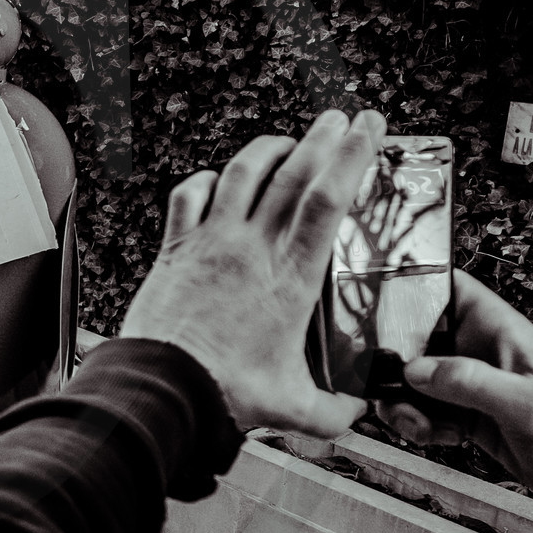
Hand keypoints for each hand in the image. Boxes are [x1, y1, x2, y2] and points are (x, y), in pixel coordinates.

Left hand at [119, 109, 384, 435]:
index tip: (369, 128)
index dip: (353, 156)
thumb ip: (332, 410)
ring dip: (268, 149)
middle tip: (341, 118)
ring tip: (287, 140)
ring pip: (242, 174)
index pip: (328, 199)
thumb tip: (354, 414)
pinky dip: (204, 180)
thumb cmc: (225, 392)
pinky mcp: (175, 248)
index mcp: (291, 276)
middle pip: (293, 174)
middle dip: (323, 138)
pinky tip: (213, 179)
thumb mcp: (294, 406)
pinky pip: (188, 196)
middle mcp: (252, 248)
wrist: (163, 387)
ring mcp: (210, 242)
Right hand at [378, 269, 532, 520]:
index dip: (413, 286)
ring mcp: (471, 383)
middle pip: (416, 337)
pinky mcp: (466, 413)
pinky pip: (423, 409)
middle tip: (391, 386)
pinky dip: (418, 424)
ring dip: (403, 401)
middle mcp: (480, 352)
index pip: (449, 287)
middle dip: (394, 361)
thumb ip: (470, 381)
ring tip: (420, 423)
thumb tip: (417, 369)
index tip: (381, 305)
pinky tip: (437, 436)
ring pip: (413, 378)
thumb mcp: (526, 403)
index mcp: (499, 331)